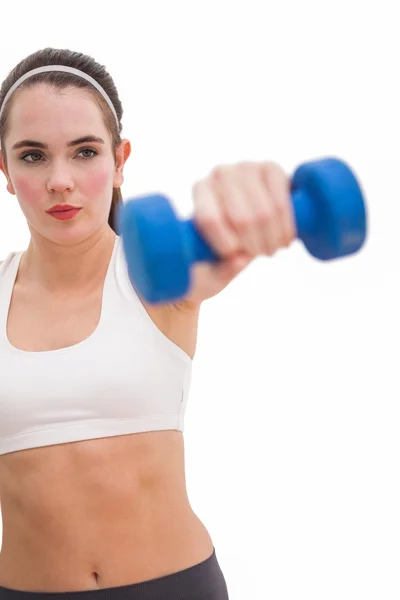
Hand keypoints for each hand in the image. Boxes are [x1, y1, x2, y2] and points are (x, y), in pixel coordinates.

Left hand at [183, 161, 295, 304]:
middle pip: (241, 218)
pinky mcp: (272, 169)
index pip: (209, 219)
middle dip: (254, 247)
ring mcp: (247, 168)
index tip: (236, 257)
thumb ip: (221, 269)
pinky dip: (286, 227)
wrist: (246, 227)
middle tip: (259, 255)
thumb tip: (239, 261)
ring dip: (272, 240)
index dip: (226, 245)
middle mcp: (220, 174)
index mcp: (199, 193)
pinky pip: (282, 203)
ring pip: (265, 213)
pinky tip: (284, 237)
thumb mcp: (213, 269)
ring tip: (271, 249)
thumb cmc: (222, 249)